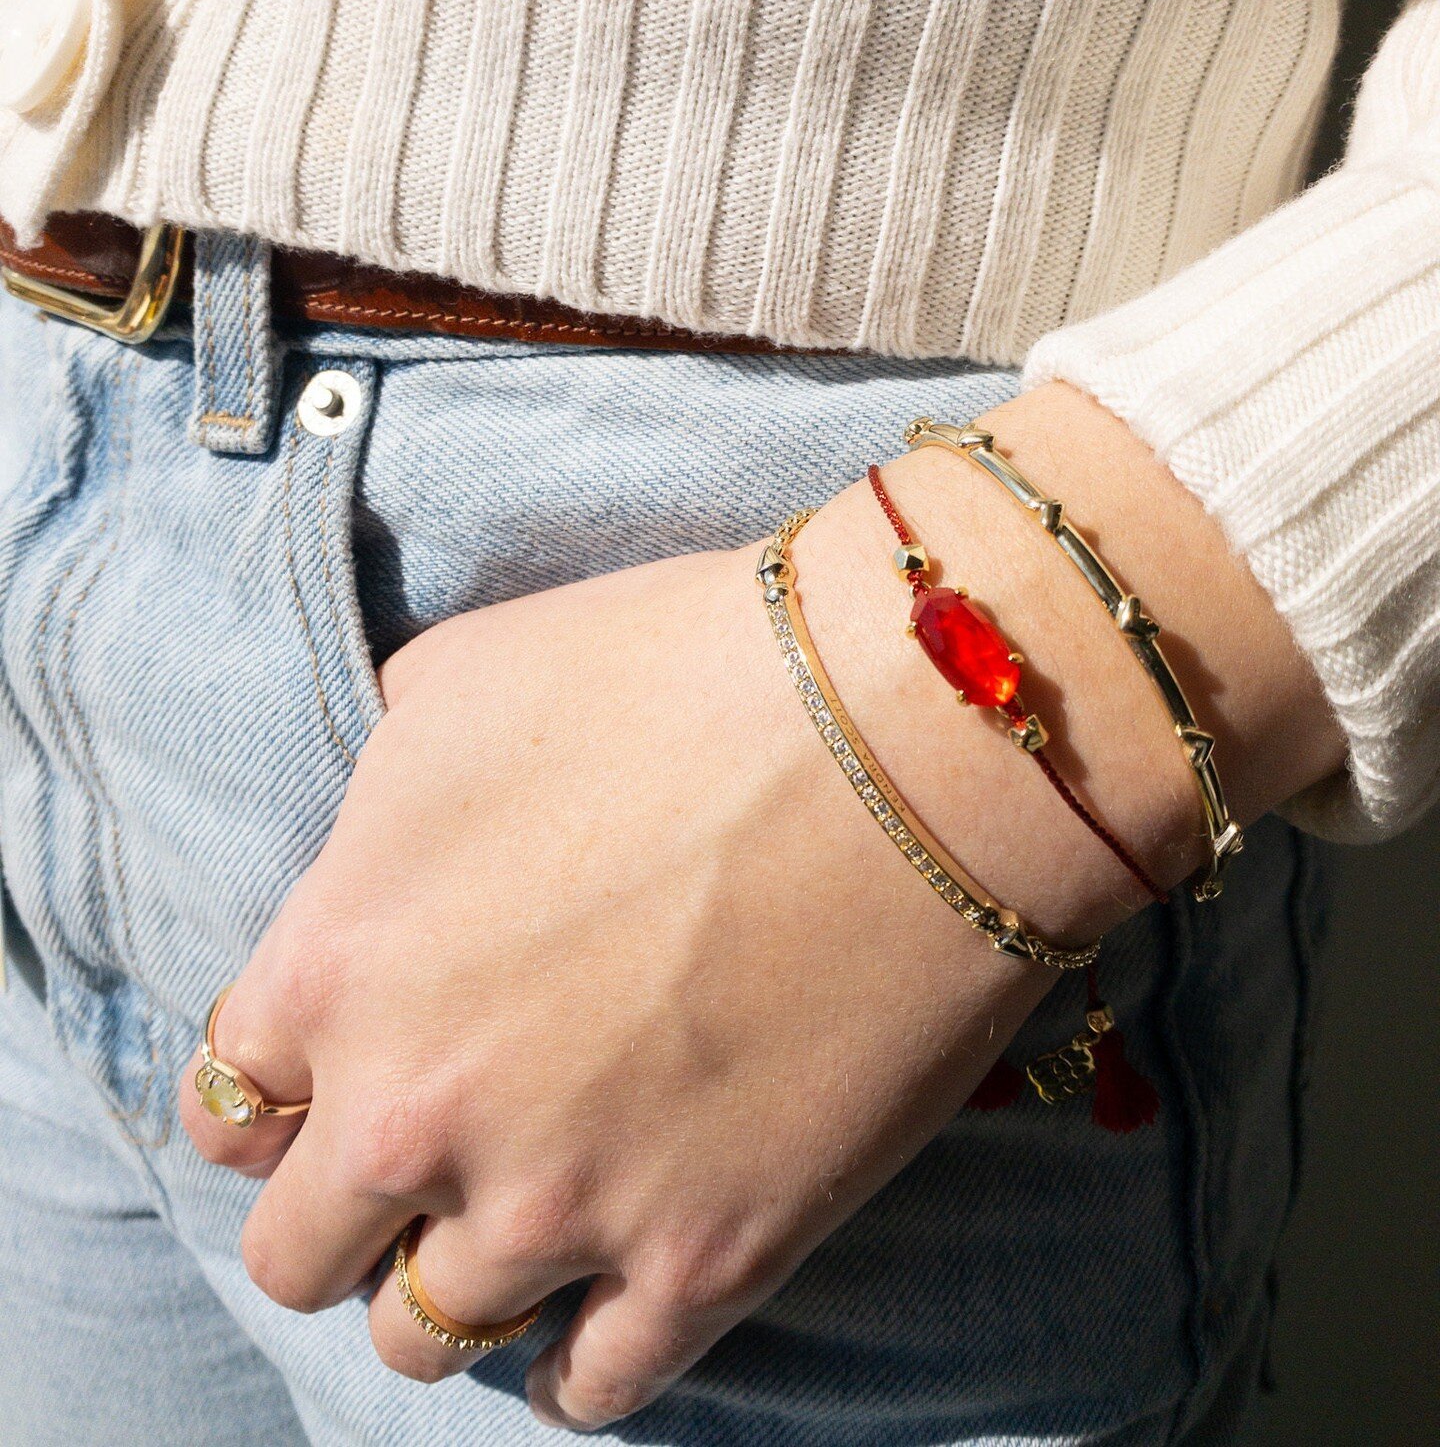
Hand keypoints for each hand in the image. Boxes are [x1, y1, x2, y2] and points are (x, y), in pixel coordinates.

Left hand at [179, 382, 1341, 1430]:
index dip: (284, 1088)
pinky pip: (591, 1387)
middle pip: (298, 1255)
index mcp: (335, 964)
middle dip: (344, 1209)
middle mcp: (415, 1112)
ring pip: (424, 1340)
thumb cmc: (677, 672)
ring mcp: (559, 1206)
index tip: (339, 1077)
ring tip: (517, 1219)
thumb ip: (369, 801)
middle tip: (424, 1153)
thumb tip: (371, 859)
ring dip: (452, 1284)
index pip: (227, 1101)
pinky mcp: (705, 1264)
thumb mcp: (459, 681)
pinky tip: (604, 1295)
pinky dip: (577, 1355)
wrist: (907, 731)